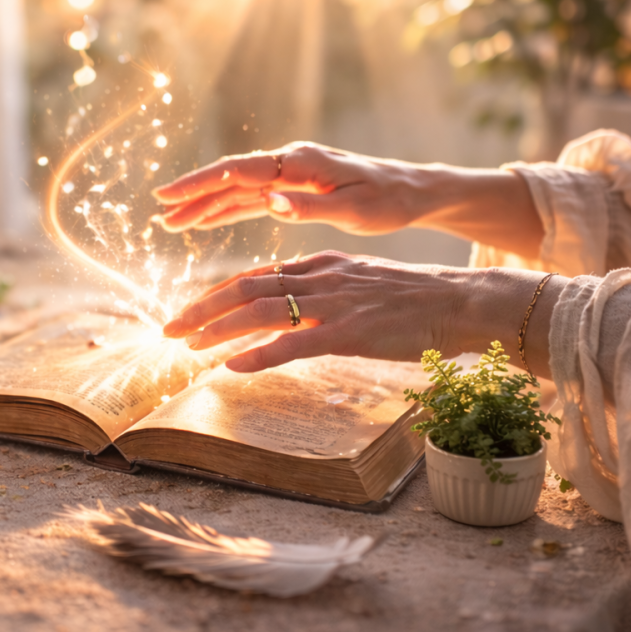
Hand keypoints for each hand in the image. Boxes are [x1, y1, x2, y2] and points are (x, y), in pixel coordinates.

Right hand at [152, 143, 427, 233]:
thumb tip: (270, 200)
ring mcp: (289, 176)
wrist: (412, 191)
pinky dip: (226, 211)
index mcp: (300, 163)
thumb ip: (310, 205)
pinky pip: (251, 201)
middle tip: (159, 212)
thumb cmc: (388, 201)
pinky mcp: (293, 191)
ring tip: (171, 222)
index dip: (201, 182)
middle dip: (193, 194)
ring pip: (237, 191)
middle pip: (230, 178)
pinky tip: (204, 222)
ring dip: (204, 206)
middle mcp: (289, 164)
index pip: (239, 171)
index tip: (169, 194)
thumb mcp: (355, 209)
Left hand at [164, 251, 559, 374]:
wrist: (461, 302)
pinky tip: (232, 366)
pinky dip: (259, 353)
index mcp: (321, 265)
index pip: (256, 276)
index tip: (190, 310)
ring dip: (218, 330)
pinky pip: (294, 343)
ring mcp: (333, 304)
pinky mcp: (349, 332)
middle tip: (169, 328)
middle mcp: (320, 278)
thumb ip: (322, 290)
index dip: (217, 294)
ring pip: (261, 311)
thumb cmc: (414, 299)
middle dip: (202, 309)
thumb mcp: (359, 282)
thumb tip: (289, 308)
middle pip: (246, 288)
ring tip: (187, 346)